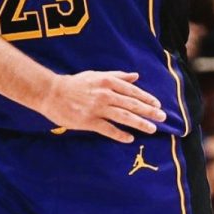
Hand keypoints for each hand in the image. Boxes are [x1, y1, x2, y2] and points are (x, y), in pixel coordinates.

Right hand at [39, 71, 165, 141]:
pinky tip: (130, 139)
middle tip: (162, 118)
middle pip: (132, 104)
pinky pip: (108, 129)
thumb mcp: (96, 74)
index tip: (157, 105)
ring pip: (124, 117)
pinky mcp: (89, 121)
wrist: (51, 92)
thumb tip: (136, 76)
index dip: (147, 98)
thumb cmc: (74, 83)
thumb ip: (117, 76)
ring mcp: (97, 109)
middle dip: (149, 111)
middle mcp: (105, 94)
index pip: (132, 91)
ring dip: (140, 123)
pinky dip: (120, 134)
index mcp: (107, 81)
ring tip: (152, 129)